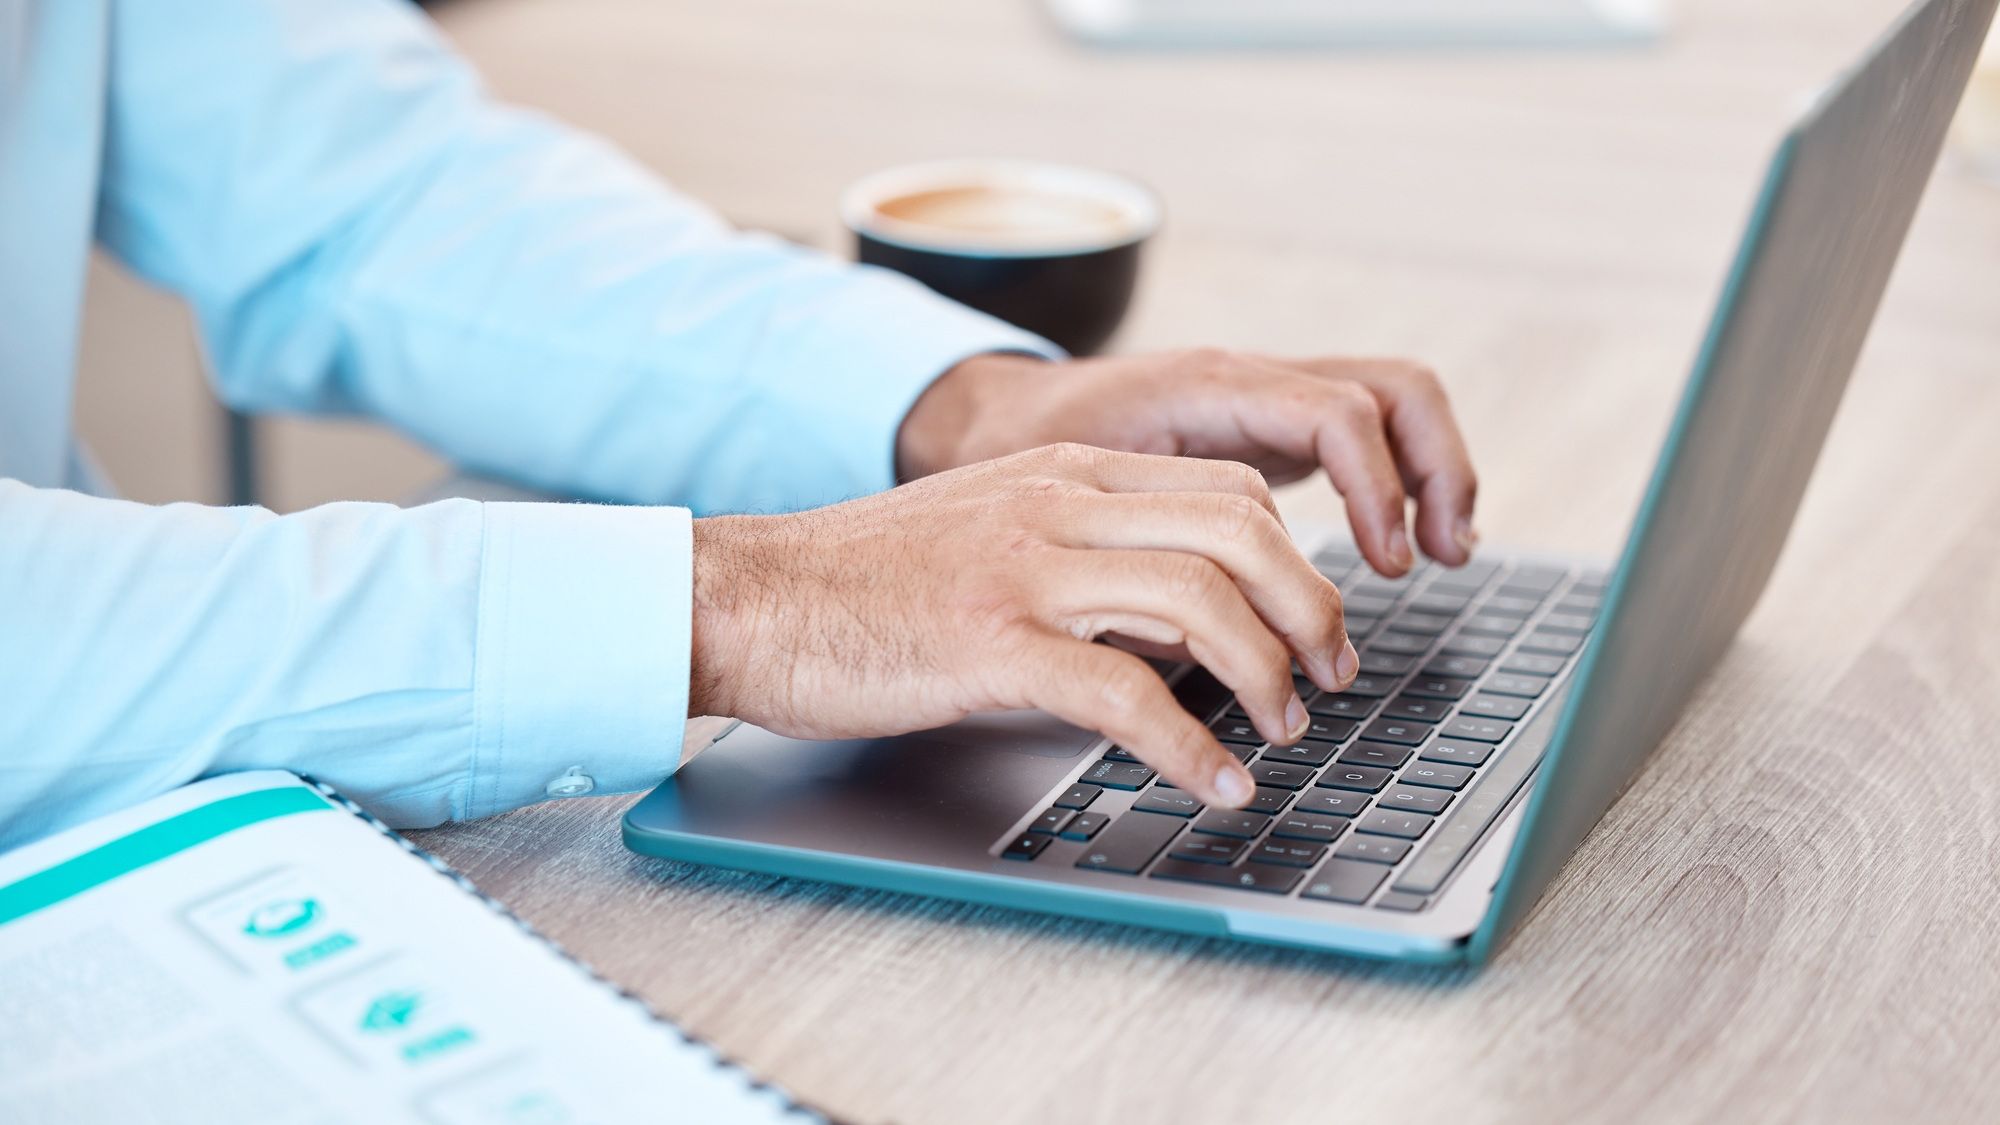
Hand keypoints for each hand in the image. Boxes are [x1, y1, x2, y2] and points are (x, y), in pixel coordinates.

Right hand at [688, 444, 1357, 808]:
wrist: (751, 595)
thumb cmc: (861, 580)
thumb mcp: (989, 532)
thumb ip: (1081, 550)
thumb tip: (1175, 620)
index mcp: (1065, 473)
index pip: (1229, 493)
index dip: (1297, 559)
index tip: (1315, 623)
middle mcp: (1057, 505)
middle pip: (1240, 534)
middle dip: (1310, 611)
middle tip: (1331, 678)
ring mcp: (1024, 571)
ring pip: (1199, 602)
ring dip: (1265, 676)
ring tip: (1283, 733)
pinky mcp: (989, 645)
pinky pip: (1124, 694)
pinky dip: (1190, 746)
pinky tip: (1214, 783)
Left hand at [896, 349, 1478, 576]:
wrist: (993, 413)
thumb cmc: (1016, 450)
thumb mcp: (1062, 490)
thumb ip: (1127, 546)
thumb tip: (1190, 638)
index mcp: (1207, 385)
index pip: (1334, 412)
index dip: (1376, 487)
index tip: (1387, 563)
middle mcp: (1251, 379)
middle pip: (1395, 389)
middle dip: (1437, 470)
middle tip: (1443, 556)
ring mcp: (1268, 398)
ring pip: (1393, 404)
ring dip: (1434, 474)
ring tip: (1446, 553)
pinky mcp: (1271, 428)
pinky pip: (1364, 435)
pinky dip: (1400, 482)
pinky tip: (1403, 545)